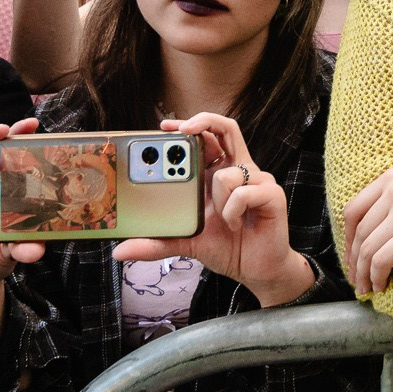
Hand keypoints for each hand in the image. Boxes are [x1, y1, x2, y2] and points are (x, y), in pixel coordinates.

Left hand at [114, 114, 317, 307]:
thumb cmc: (227, 248)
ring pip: (228, 172)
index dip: (190, 125)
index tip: (164, 128)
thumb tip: (120, 251)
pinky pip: (243, 193)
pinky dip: (232, 212)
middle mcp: (239, 171)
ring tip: (220, 219)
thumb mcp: (185, 243)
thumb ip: (156, 243)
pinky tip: (235, 226)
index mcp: (218, 175)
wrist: (257, 271)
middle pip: (227, 128)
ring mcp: (258, 181)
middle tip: (181, 131)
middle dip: (203, 121)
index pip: (207, 138)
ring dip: (217, 198)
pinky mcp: (272, 194)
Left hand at [340, 168, 392, 292]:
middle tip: (356, 277)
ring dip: (363, 273)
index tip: (351, 253)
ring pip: (367, 249)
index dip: (347, 236)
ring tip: (367, 287)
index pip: (354, 208)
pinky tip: (382, 286)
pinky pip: (381, 261)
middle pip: (359, 231)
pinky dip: (377, 277)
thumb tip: (375, 218)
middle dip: (353, 259)